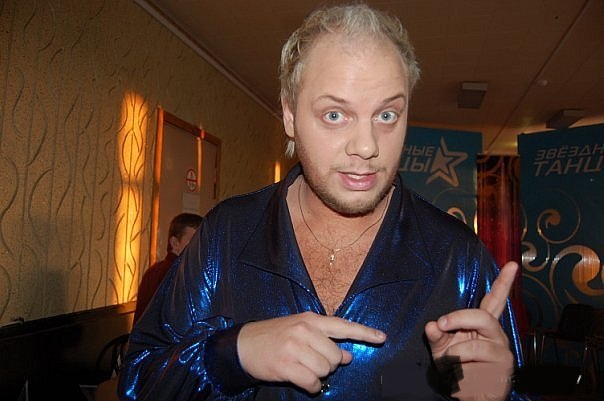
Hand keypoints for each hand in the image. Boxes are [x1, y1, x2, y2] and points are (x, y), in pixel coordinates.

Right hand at [237, 311, 385, 392]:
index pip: (343, 326)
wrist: (244, 344)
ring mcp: (294, 348)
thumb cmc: (275, 336)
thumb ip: (324, 340)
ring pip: (325, 370)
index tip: (382, 338)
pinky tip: (301, 379)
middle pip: (335, 356)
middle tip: (311, 361)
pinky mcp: (286, 365)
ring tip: (303, 368)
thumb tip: (347, 355)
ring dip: (317, 375)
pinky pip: (312, 383)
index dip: (364, 333)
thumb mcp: (300, 330)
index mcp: (310, 320)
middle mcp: (304, 331)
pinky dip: (310, 386)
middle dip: (328, 364)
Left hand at [425, 261, 517, 400]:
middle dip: (459, 318)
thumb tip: (431, 325)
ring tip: (449, 363)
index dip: (503, 282)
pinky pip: (477, 365)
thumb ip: (436, 335)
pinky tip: (462, 376)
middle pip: (483, 316)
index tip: (512, 265)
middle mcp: (496, 335)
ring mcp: (502, 352)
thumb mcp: (441, 349)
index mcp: (483, 325)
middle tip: (441, 324)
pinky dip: (462, 370)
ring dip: (455, 354)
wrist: (468, 395)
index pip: (495, 300)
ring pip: (476, 345)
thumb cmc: (457, 368)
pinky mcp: (503, 370)